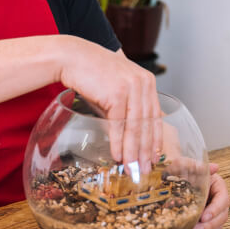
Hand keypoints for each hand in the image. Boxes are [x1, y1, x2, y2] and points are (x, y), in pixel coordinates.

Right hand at [57, 37, 161, 170]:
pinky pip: (119, 124)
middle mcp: (143, 83)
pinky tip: (118, 156)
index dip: (155, 138)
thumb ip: (129, 107)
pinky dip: (119, 142)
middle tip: (144, 170)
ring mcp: (131, 87)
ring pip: (135, 126)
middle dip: (145, 150)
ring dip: (133, 151)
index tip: (154, 157)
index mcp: (147, 81)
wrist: (73, 58)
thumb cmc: (93, 74)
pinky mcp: (117, 93)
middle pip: (148, 123)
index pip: (155, 115)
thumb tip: (133, 136)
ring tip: (132, 169)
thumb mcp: (118, 88)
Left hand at [184, 163, 228, 228]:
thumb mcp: (185, 164)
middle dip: (208, 226)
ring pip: (217, 227)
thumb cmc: (179, 170)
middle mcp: (219, 200)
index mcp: (218, 186)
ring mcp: (214, 212)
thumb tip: (215, 167)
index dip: (215, 209)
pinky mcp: (206, 222)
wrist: (170, 178)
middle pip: (222, 216)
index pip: (223, 199)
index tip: (203, 217)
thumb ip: (197, 165)